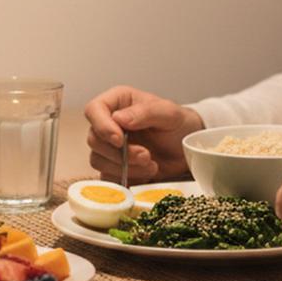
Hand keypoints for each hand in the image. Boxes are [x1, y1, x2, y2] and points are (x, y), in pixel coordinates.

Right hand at [84, 85, 203, 183]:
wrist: (188, 148)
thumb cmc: (179, 124)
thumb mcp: (169, 113)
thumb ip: (146, 112)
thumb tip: (119, 119)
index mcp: (118, 102)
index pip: (94, 110)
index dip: (102, 126)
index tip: (120, 140)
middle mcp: (109, 123)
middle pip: (94, 139)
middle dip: (119, 153)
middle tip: (146, 156)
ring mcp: (110, 147)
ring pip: (98, 160)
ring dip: (124, 167)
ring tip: (151, 165)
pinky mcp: (114, 167)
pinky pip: (107, 176)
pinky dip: (125, 178)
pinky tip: (144, 174)